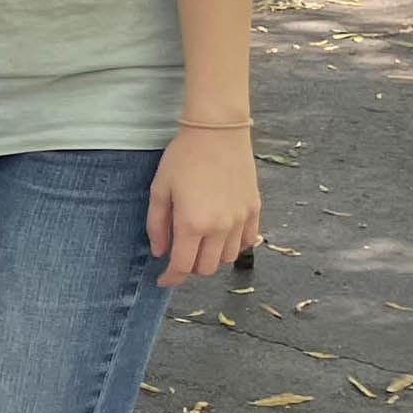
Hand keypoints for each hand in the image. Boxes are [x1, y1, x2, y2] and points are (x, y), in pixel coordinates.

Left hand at [147, 127, 260, 286]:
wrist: (217, 132)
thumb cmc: (182, 158)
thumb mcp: (159, 189)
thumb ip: (157, 224)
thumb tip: (159, 252)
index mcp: (192, 224)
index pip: (182, 265)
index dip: (170, 278)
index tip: (162, 280)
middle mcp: (220, 227)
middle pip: (206, 267)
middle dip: (189, 267)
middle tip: (177, 253)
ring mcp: (241, 220)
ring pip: (227, 258)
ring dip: (211, 257)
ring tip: (198, 241)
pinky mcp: (255, 210)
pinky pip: (246, 241)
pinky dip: (232, 246)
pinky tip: (220, 235)